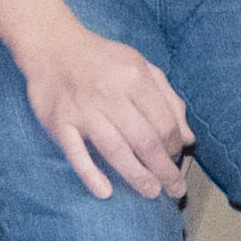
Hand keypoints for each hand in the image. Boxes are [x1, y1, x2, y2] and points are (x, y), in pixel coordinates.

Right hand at [17, 21, 194, 199]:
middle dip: (164, 169)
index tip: (176, 156)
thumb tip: (188, 139)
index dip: (175, 145)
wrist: (53, 47)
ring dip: (137, 176)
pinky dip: (90, 175)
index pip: (163, 121)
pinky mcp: (60, 123)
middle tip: (175, 189)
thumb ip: (168, 100)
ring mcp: (84, 110)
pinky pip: (76, 154)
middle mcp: (110, 94)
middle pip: (144, 140)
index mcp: (134, 77)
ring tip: (152, 193)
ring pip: (115, 150)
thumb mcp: (142, 67)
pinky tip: (105, 192)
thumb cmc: (103, 60)